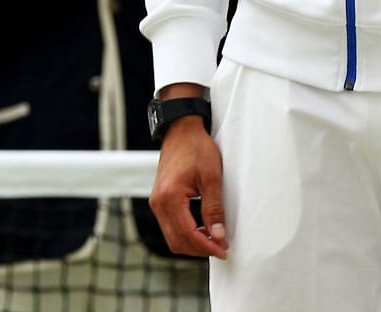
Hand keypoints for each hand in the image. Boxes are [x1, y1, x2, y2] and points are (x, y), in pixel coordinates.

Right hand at [149, 96, 228, 258]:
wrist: (180, 130)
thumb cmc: (197, 149)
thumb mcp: (211, 177)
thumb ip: (214, 208)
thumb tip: (219, 236)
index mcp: (170, 197)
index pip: (187, 234)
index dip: (207, 247)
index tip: (224, 250)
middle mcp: (158, 202)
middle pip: (176, 241)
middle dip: (199, 249)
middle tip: (222, 248)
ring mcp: (156, 201)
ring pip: (172, 236)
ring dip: (192, 242)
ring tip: (214, 239)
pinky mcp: (159, 200)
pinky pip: (170, 226)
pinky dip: (186, 233)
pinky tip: (202, 229)